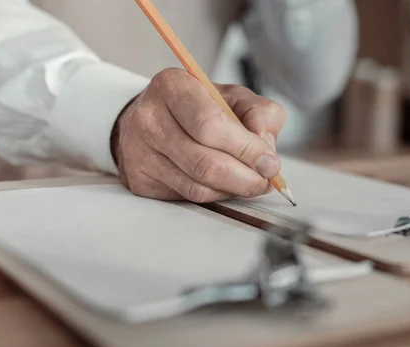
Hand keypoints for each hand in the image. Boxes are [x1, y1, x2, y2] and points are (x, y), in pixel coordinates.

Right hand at [111, 68, 285, 201]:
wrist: (155, 120)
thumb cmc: (200, 107)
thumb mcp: (234, 97)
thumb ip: (260, 115)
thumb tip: (266, 152)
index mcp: (173, 86)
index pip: (210, 124)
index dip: (246, 149)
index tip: (269, 162)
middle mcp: (150, 118)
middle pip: (205, 162)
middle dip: (245, 178)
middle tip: (265, 181)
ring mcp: (140, 152)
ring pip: (198, 186)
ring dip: (232, 190)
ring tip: (249, 182)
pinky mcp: (140, 180)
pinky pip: (188, 197)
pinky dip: (215, 195)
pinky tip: (224, 185)